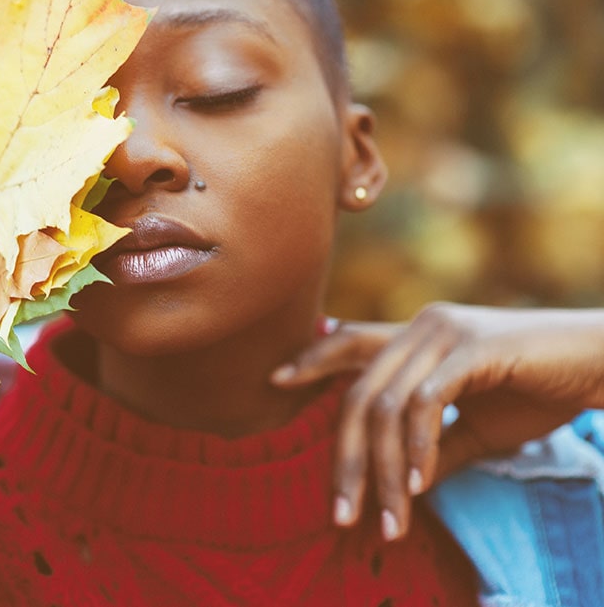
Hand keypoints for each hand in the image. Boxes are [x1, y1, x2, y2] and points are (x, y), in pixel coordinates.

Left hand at [272, 303, 603, 541]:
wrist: (596, 367)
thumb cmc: (537, 391)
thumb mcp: (476, 428)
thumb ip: (433, 448)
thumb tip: (399, 483)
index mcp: (417, 337)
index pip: (351, 343)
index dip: (312, 358)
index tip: (274, 379)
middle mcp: (421, 326)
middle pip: (358, 395)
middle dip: (347, 460)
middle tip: (341, 513)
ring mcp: (444, 332)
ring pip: (386, 407)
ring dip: (384, 471)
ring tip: (388, 518)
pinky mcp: (471, 347)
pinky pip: (425, 404)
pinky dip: (417, 449)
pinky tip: (418, 485)